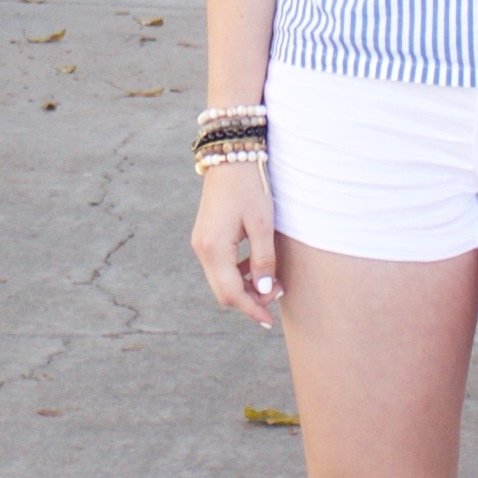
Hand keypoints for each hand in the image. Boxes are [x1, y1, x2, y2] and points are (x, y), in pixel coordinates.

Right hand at [191, 157, 281, 329]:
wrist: (231, 156)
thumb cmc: (250, 187)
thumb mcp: (263, 224)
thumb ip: (264, 260)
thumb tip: (265, 290)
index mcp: (214, 248)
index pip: (232, 293)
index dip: (252, 309)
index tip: (268, 322)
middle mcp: (202, 249)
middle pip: (223, 291)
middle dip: (249, 300)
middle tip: (277, 294)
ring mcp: (201, 243)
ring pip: (221, 280)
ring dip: (245, 287)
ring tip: (272, 280)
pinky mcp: (205, 237)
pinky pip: (219, 266)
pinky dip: (237, 273)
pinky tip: (257, 266)